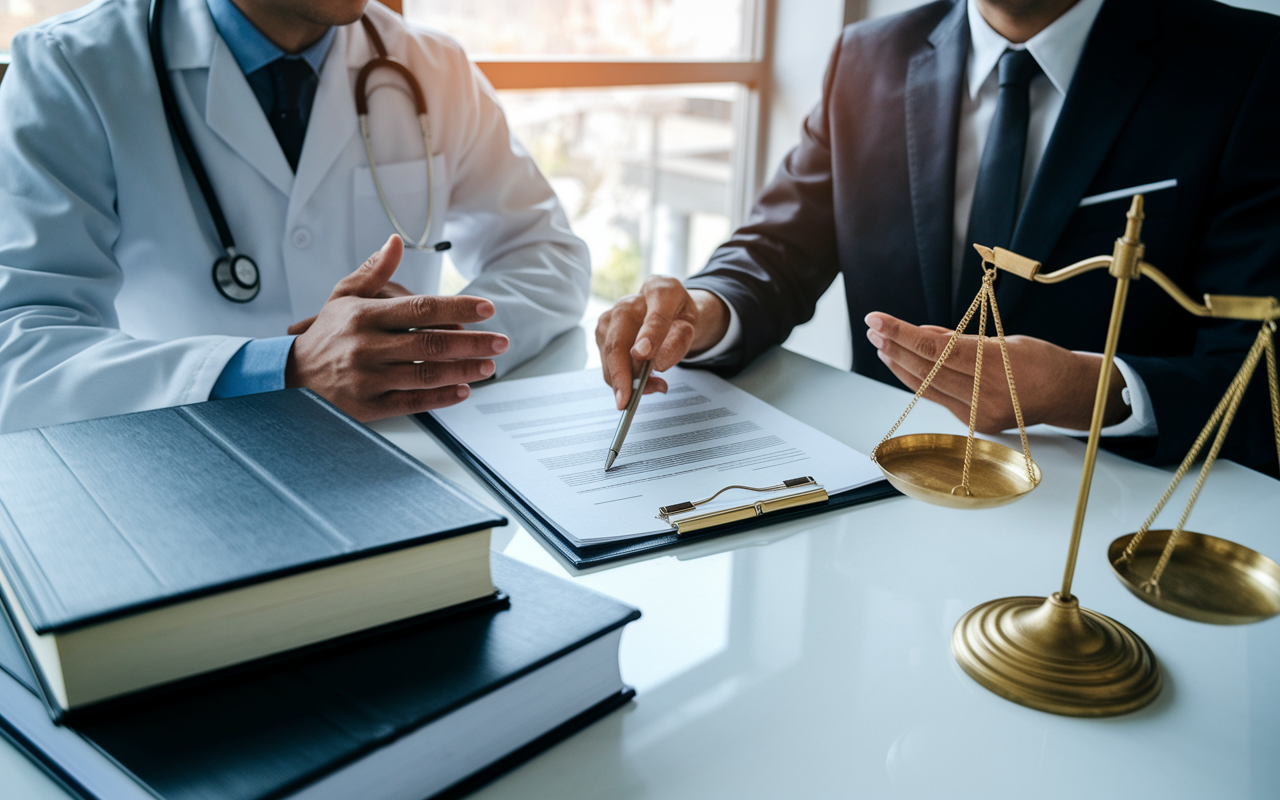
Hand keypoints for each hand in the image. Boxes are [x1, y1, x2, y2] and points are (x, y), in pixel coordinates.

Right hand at [285, 235, 508, 420]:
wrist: (292, 374)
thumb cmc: (327, 332)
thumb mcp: (343, 295)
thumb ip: (374, 270)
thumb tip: (396, 241)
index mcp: (364, 316)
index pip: (421, 309)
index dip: (457, 308)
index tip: (487, 308)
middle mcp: (367, 347)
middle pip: (430, 344)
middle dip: (472, 343)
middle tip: (501, 341)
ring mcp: (368, 378)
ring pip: (425, 375)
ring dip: (462, 371)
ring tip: (488, 366)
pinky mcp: (368, 406)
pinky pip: (412, 402)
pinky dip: (441, 397)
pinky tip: (463, 390)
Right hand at [595, 276, 730, 408]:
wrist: (665, 309)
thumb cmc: (677, 316)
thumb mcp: (690, 326)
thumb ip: (678, 342)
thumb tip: (658, 365)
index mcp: (660, 291)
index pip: (655, 316)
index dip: (648, 335)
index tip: (642, 355)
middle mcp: (630, 302)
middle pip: (619, 340)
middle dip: (621, 374)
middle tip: (627, 399)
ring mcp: (611, 316)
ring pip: (610, 355)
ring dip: (624, 381)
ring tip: (651, 388)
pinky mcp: (602, 332)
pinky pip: (607, 361)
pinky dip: (620, 379)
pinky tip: (638, 382)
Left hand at [864, 312, 1127, 431]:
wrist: (1069, 395)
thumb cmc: (1043, 360)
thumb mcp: (1005, 339)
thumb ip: (962, 339)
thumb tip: (924, 334)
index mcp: (997, 362)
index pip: (936, 347)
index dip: (902, 332)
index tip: (878, 319)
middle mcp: (986, 391)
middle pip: (926, 367)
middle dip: (894, 345)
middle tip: (874, 328)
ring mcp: (979, 411)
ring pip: (926, 386)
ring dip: (900, 364)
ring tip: (881, 344)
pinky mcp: (976, 423)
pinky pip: (938, 398)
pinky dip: (920, 379)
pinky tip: (905, 364)